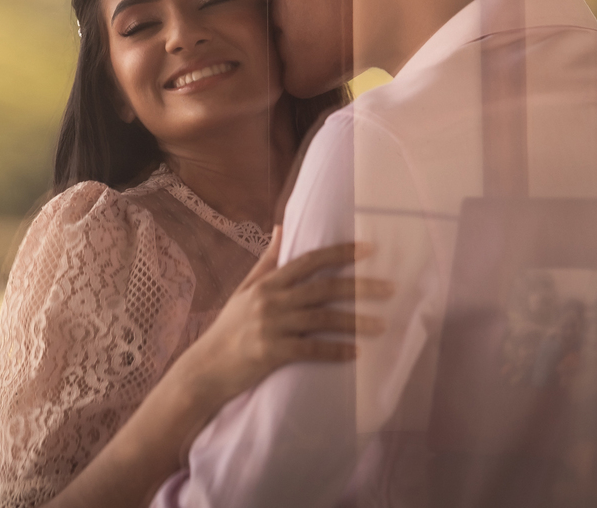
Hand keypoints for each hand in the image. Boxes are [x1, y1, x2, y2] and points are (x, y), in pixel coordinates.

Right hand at [173, 227, 392, 411]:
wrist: (206, 368)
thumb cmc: (229, 329)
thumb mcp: (245, 290)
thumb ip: (268, 261)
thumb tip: (281, 227)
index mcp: (267, 284)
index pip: (308, 261)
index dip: (340, 254)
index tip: (369, 249)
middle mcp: (270, 301)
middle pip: (323, 289)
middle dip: (360, 286)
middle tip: (390, 287)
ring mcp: (271, 327)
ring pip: (322, 319)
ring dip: (356, 321)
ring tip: (382, 324)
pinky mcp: (272, 353)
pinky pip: (312, 349)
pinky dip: (336, 350)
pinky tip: (356, 353)